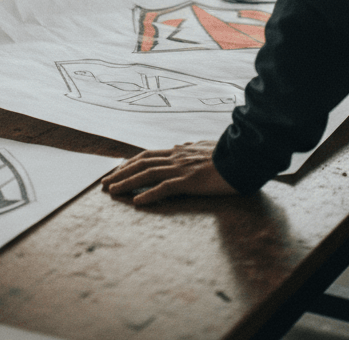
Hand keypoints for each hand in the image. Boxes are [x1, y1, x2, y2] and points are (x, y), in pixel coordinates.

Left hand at [101, 140, 236, 205]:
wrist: (244, 157)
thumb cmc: (229, 154)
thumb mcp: (207, 147)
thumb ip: (192, 147)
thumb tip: (182, 145)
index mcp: (180, 151)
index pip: (148, 155)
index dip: (129, 163)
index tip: (115, 171)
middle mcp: (177, 156)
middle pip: (142, 163)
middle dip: (121, 173)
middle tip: (104, 184)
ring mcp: (182, 168)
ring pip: (148, 173)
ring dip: (127, 182)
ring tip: (112, 192)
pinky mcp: (190, 181)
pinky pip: (165, 188)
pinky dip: (149, 194)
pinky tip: (137, 202)